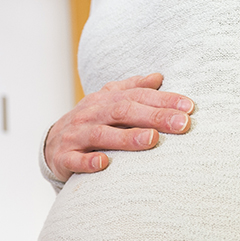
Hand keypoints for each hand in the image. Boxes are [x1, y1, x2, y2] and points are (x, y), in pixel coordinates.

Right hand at [44, 73, 193, 182]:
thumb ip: (131, 89)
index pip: (137, 96)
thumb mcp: (107, 102)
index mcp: (105, 100)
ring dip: (127, 137)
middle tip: (181, 124)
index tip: (189, 107)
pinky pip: (75, 160)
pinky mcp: (64, 157)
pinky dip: (88, 162)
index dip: (163, 100)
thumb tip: (158, 77)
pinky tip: (105, 163)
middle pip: (123, 112)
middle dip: (154, 117)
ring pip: (102, 135)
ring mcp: (76, 136)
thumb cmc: (89, 122)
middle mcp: (91, 114)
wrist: (50, 144)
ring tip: (151, 139)